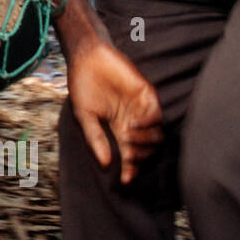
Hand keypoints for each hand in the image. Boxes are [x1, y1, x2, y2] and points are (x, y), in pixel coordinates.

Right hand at [65, 39, 161, 184]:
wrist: (87, 59)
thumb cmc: (83, 86)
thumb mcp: (85, 116)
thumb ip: (96, 138)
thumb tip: (105, 163)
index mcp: (118, 130)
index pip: (130, 155)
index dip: (130, 169)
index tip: (125, 180)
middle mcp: (133, 122)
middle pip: (147, 149)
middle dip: (139, 157)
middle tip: (127, 152)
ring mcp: (141, 109)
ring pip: (157, 136)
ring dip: (144, 142)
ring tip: (127, 136)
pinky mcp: (147, 95)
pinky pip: (157, 115)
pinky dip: (148, 124)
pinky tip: (133, 123)